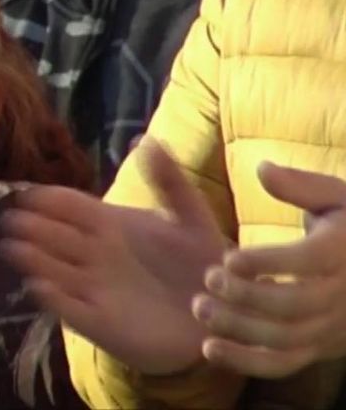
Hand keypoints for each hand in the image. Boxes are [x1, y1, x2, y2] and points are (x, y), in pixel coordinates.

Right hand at [1, 140, 226, 374]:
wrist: (223, 316)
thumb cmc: (201, 263)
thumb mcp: (191, 217)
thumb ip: (168, 180)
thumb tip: (142, 137)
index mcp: (109, 224)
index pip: (69, 205)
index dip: (47, 198)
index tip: (25, 193)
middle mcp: (94, 254)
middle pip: (54, 236)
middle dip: (31, 227)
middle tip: (10, 219)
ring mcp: (93, 289)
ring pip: (54, 270)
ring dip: (33, 260)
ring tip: (14, 249)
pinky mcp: (99, 323)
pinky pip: (71, 310)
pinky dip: (54, 299)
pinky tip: (39, 287)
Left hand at [194, 163, 345, 377]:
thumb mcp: (337, 198)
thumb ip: (300, 185)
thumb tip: (262, 168)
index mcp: (341, 252)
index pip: (308, 261)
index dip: (268, 261)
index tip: (229, 256)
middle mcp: (340, 294)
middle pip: (294, 305)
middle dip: (248, 295)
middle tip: (207, 279)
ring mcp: (331, 326)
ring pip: (286, 338)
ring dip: (240, 328)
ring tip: (200, 309)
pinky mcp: (318, 348)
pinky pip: (284, 364)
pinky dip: (246, 362)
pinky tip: (209, 349)